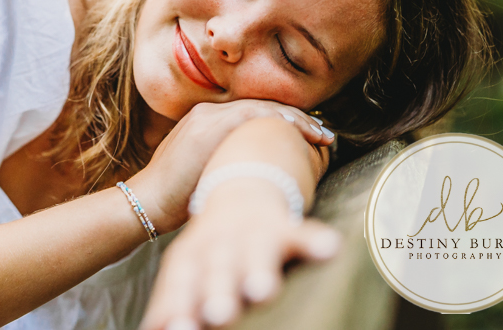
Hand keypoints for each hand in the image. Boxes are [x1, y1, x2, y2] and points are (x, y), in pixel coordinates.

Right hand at [127, 100, 331, 234]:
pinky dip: (280, 120)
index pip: (254, 112)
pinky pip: (252, 114)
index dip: (285, 120)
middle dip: (296, 118)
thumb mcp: (202, 170)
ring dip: (295, 119)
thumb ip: (225, 160)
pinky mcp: (207, 126)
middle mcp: (207, 111)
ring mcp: (207, 116)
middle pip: (262, 106)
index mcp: (205, 119)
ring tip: (321, 135)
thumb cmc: (175, 197)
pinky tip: (301, 132)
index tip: (309, 134)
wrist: (146, 201)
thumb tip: (255, 172)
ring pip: (261, 107)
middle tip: (324, 134)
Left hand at [139, 178, 341, 329]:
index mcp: (192, 257)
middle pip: (217, 269)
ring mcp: (253, 234)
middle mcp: (220, 245)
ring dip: (259, 270)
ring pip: (256, 252)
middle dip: (217, 292)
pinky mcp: (286, 227)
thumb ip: (171, 301)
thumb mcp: (187, 268)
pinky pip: (303, 234)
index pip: (182, 283)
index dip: (178, 306)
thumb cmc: (212, 246)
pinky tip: (331, 249)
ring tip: (262, 290)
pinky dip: (316, 241)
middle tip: (217, 315)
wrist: (241, 187)